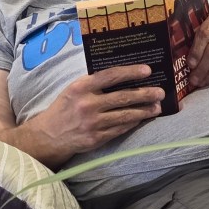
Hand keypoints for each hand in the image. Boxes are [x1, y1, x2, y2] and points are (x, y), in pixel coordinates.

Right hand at [25, 65, 163, 162]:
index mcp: (81, 87)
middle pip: (122, 97)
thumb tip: (124, 75)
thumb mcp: (74, 89)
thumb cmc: (65, 108)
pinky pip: (120, 129)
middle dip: (145, 94)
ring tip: (157, 107)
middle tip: (160, 92)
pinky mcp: (96, 138)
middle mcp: (87, 104)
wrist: (48, 135)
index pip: (110, 76)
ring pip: (125, 116)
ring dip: (144, 111)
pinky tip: (142, 119)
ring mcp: (92, 123)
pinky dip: (133, 123)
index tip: (147, 70)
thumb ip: (94, 83)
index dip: (130, 72)